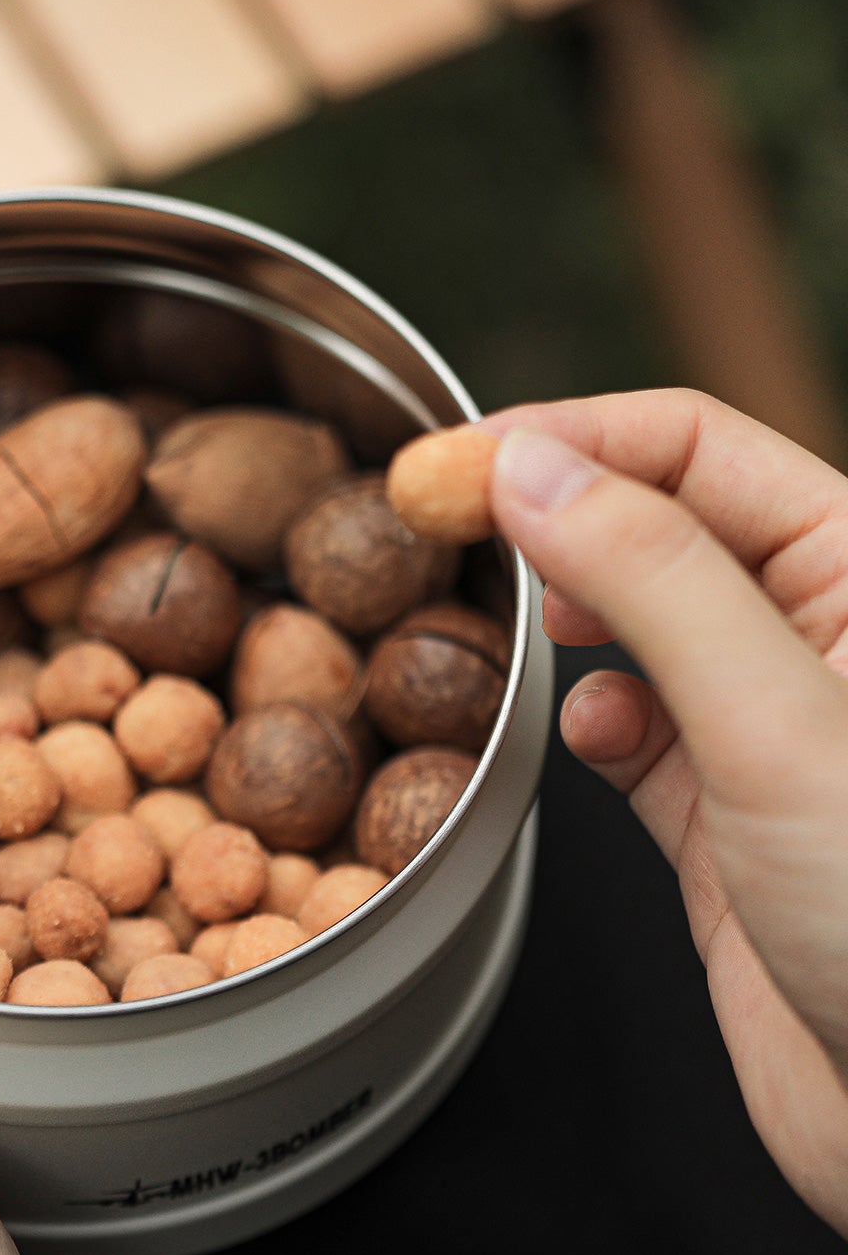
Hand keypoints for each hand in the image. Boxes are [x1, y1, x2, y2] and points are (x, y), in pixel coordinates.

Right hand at [483, 389, 847, 1235]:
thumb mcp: (778, 719)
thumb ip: (650, 574)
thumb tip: (533, 467)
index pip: (691, 448)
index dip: (563, 440)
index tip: (451, 466)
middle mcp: (820, 637)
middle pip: (652, 520)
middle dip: (548, 520)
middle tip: (444, 528)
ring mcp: (768, 727)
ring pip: (632, 623)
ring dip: (562, 619)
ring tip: (513, 630)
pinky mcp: (723, 814)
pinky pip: (631, 727)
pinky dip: (588, 720)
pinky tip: (586, 741)